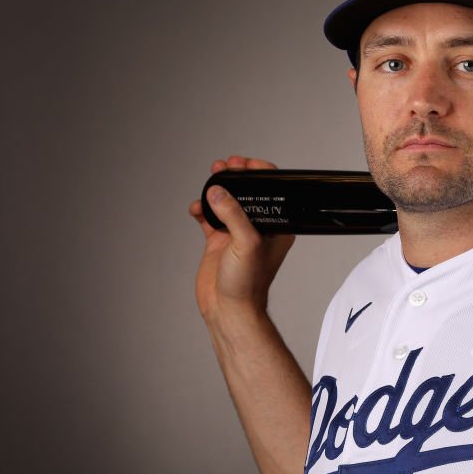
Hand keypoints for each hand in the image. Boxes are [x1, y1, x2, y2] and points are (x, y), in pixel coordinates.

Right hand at [188, 156, 295, 320]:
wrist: (228, 309)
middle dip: (236, 177)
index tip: (244, 164)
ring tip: (210, 177)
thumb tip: (218, 191)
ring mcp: (236, 234)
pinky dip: (202, 209)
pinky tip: (196, 208)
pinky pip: (209, 218)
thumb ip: (233, 215)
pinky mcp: (218, 242)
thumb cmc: (248, 283)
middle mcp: (257, 228)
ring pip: (226, 202)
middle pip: (247, 193)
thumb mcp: (246, 243)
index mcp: (275, 227)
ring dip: (217, 189)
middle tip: (225, 166)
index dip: (259, 174)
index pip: (272, 192)